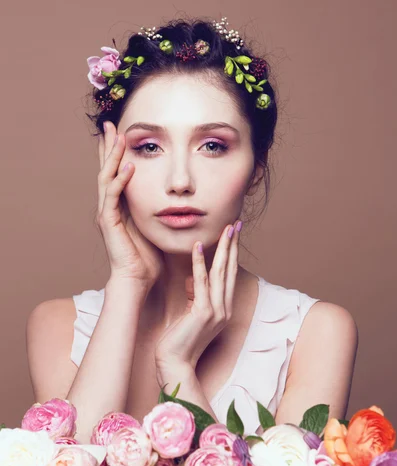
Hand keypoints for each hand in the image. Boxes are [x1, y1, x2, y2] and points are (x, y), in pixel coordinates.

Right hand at [97, 121, 164, 287]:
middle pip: (106, 169)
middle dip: (108, 146)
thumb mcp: (155, 226)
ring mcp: (107, 214)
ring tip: (118, 135)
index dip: (117, 152)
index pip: (116, 172)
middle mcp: (110, 207)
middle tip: (108, 123)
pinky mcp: (109, 223)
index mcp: (120, 206)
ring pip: (106, 177)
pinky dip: (121, 180)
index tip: (121, 131)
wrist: (136, 280)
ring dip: (113, 156)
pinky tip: (129, 166)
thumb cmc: (148, 258)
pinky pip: (113, 196)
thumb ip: (157, 209)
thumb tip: (174, 198)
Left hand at [154, 220, 241, 371]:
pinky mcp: (203, 313)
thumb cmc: (179, 341)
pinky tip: (199, 247)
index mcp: (223, 309)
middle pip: (230, 270)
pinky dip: (200, 263)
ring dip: (223, 248)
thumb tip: (193, 277)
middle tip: (236, 223)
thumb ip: (195, 295)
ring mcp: (216, 311)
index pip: (228, 275)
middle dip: (233, 245)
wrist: (175, 364)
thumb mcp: (190, 313)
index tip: (232, 234)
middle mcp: (225, 309)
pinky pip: (202, 282)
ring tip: (226, 228)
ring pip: (221, 273)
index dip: (232, 253)